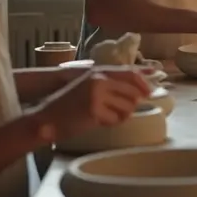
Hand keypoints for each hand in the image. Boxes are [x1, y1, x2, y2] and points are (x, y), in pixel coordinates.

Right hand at [32, 67, 150, 140]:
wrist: (47, 117)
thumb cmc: (69, 104)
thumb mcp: (90, 86)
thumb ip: (111, 85)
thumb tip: (140, 89)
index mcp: (99, 73)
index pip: (130, 74)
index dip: (143, 83)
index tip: (150, 92)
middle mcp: (99, 80)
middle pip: (133, 93)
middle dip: (131, 104)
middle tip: (120, 111)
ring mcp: (97, 95)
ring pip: (127, 107)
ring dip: (120, 115)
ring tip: (105, 116)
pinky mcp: (95, 110)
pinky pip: (115, 119)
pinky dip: (110, 123)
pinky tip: (97, 121)